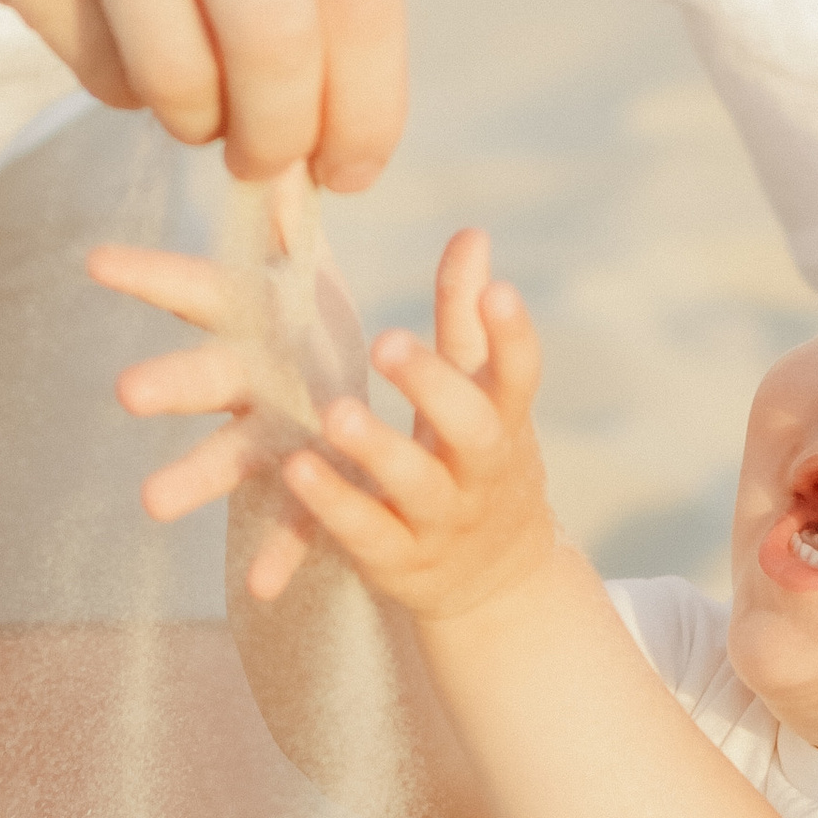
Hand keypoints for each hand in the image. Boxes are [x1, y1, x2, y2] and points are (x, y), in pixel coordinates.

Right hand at [0, 0, 407, 187]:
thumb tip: (343, 115)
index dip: (368, 105)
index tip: (352, 167)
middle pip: (278, 39)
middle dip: (283, 136)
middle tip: (268, 165)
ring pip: (182, 72)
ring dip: (196, 121)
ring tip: (190, 104)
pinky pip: (97, 68)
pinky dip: (123, 88)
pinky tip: (113, 37)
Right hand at [94, 201, 374, 602]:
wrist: (353, 402)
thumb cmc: (313, 323)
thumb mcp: (307, 266)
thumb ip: (288, 215)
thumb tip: (274, 146)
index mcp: (253, 321)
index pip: (195, 290)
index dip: (149, 276)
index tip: (96, 263)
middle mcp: (249, 382)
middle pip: (203, 378)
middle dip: (169, 383)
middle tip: (128, 392)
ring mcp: (272, 440)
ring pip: (228, 460)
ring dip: (192, 480)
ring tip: (151, 506)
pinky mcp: (307, 488)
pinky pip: (294, 524)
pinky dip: (278, 553)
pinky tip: (261, 589)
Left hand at [272, 230, 557, 623]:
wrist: (498, 584)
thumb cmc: (475, 465)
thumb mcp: (479, 397)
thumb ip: (465, 321)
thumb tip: (473, 233)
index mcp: (504, 423)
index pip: (519, 376)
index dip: (512, 335)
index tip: (499, 289)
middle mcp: (481, 473)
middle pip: (472, 430)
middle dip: (433, 386)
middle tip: (384, 341)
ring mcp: (442, 521)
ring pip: (417, 486)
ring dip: (376, 450)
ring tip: (334, 412)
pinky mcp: (399, 561)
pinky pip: (367, 532)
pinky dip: (333, 504)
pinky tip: (297, 469)